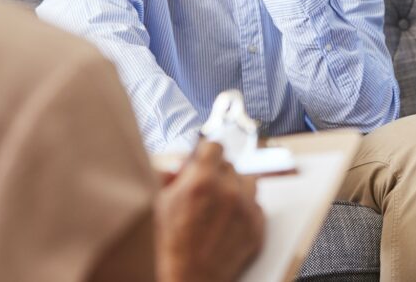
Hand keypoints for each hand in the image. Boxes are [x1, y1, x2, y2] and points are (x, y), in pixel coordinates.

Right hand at [155, 142, 264, 281]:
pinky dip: (245, 209)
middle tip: (206, 189)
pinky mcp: (256, 226)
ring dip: (235, 188)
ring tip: (220, 204)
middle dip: (218, 174)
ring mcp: (245, 210)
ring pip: (248, 181)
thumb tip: (181, 162)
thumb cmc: (169, 246)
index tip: (205, 158)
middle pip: (230, 165)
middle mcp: (228, 192)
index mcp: (202, 182)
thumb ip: (171, 176)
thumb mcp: (159, 204)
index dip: (207, 152)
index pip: (215, 146)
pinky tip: (229, 220)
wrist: (189, 280)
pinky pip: (256, 205)